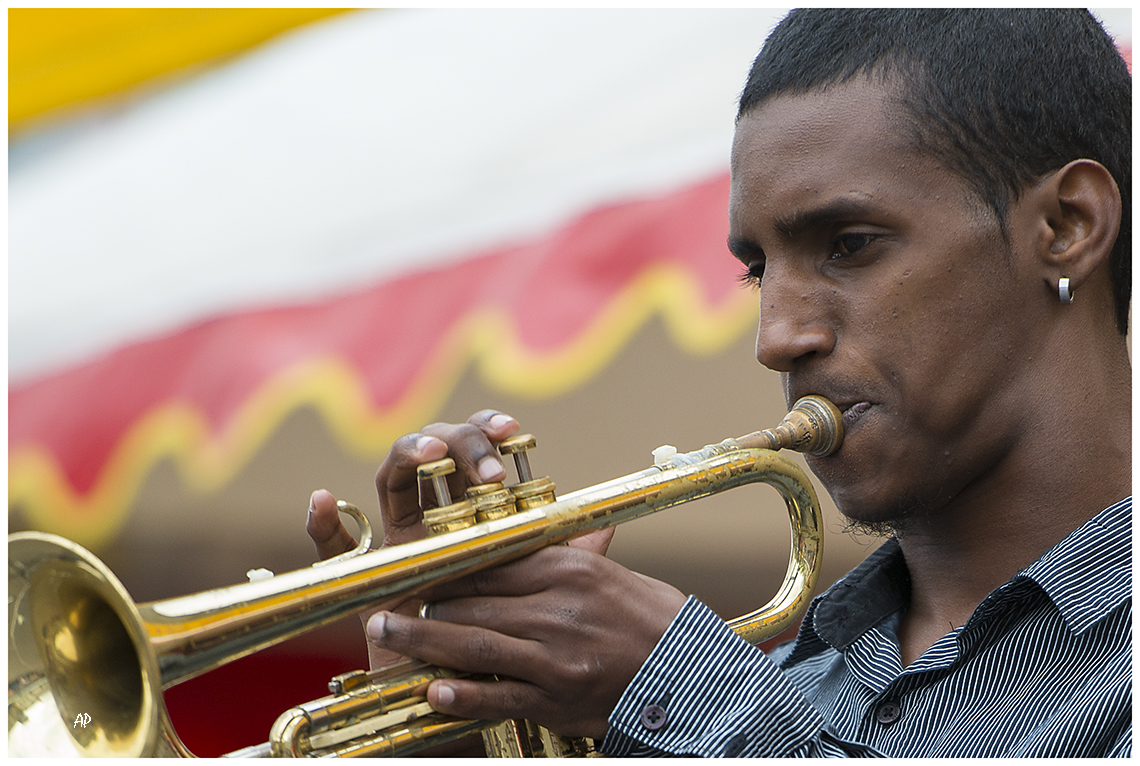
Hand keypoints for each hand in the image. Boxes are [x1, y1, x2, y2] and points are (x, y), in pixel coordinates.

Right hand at [306, 409, 616, 669]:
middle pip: (433, 453)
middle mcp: (430, 518)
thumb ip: (561, 557)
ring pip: (391, 478)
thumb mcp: (536, 591)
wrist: (465, 696)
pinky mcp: (365, 577)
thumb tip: (606, 528)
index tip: (513, 431)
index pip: (473, 452)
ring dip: (409, 454)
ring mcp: (395, 542)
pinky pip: (332, 548)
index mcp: (470, 512)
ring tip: (432, 452)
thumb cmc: (502, 639)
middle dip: (460, 442)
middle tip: (488, 465)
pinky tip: (325, 501)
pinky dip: (322, 524)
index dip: (487, 430)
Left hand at [365, 544, 686, 739]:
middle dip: (424, 605)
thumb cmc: (649, 618)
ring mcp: (556, 656)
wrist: (690, 674)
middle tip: (385, 607)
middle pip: (473, 601)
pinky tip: (433, 691)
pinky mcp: (558, 698)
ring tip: (389, 633)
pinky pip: (499, 695)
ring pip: (475, 645)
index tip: (417, 571)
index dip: (446, 568)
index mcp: (569, 568)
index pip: (491, 562)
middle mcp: (559, 608)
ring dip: (424, 641)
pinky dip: (463, 694)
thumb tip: (516, 540)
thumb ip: (558, 558)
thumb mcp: (608, 574)